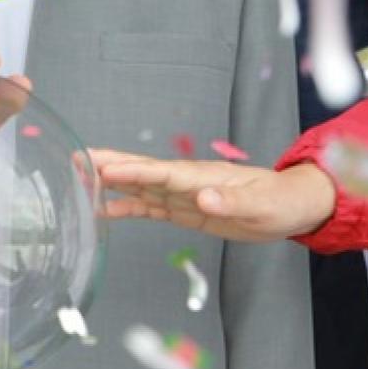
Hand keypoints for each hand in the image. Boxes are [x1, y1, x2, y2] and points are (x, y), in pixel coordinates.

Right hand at [91, 148, 336, 241]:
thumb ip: (231, 202)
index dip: (133, 171)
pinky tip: (103, 210)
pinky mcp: (187, 210)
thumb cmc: (280, 203)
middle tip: (75, 158)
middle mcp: (189, 183)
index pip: (162, 173)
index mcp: (204, 178)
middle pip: (143, 172)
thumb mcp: (261, 207)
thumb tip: (202, 199)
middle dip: (110, 165)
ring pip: (141, 187)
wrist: (292, 206)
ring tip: (78, 175)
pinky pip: (150, 208)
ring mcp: (185, 195)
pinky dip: (126, 207)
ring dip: (111, 182)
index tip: (102, 167)